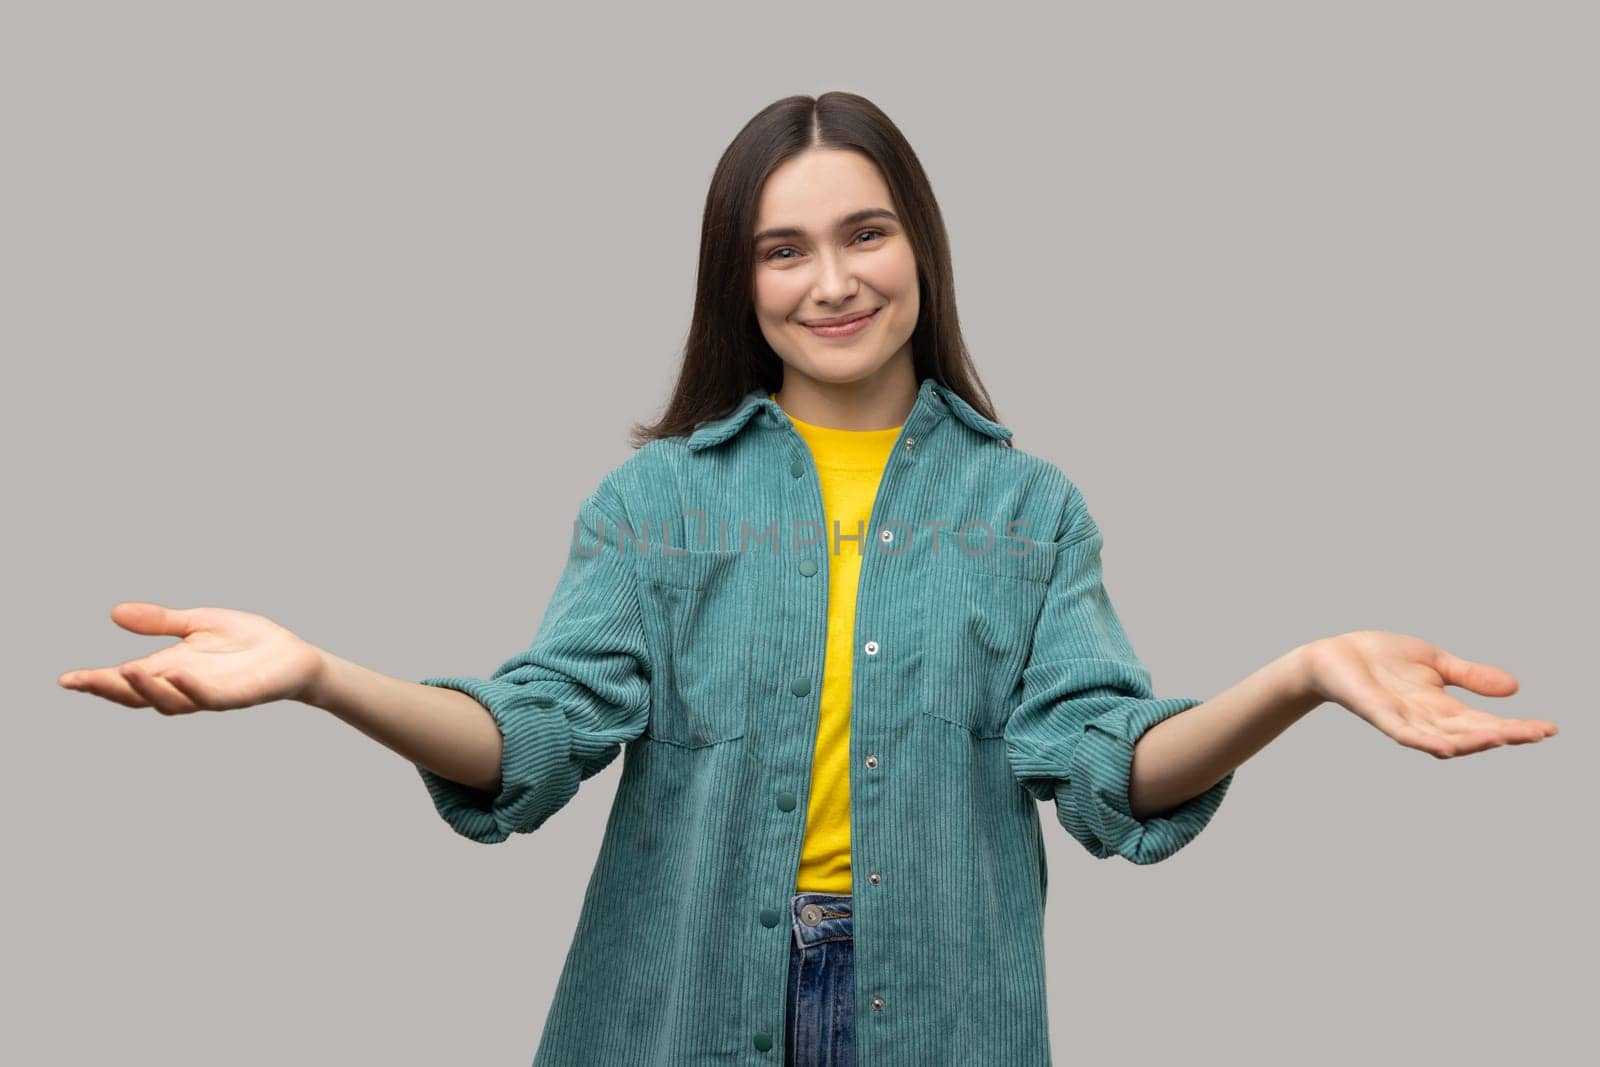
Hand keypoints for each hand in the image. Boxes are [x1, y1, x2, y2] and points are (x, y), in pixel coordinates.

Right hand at [58, 601, 325, 714]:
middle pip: (138, 696)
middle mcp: (183, 686)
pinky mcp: (237, 695)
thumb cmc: (246, 641)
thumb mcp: (197, 623)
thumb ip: (160, 621)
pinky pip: (210, 696)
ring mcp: (209, 694)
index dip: (96, 682)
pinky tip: (177, 675)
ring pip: (169, 701)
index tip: (66, 679)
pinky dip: (191, 688)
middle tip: (80, 681)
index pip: (126, 680)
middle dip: (109, 689)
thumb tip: (115, 612)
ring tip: (123, 670)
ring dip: (146, 688)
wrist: (292, 655)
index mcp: (169, 669)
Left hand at [1303, 630, 1556, 757]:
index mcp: (1442, 708)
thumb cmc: (1381, 659)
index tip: (1549, 728)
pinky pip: (1404, 734)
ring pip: (1444, 738)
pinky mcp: (1379, 715)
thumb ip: (1469, 676)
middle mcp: (1426, 720)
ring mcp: (1403, 720)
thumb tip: (1514, 688)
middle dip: (1505, 734)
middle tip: (1537, 734)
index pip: (1486, 721)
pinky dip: (1426, 742)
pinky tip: (1447, 748)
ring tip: (1503, 737)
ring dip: (1473, 741)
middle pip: (1472, 734)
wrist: (1334, 655)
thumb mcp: (1435, 662)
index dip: (1516, 726)